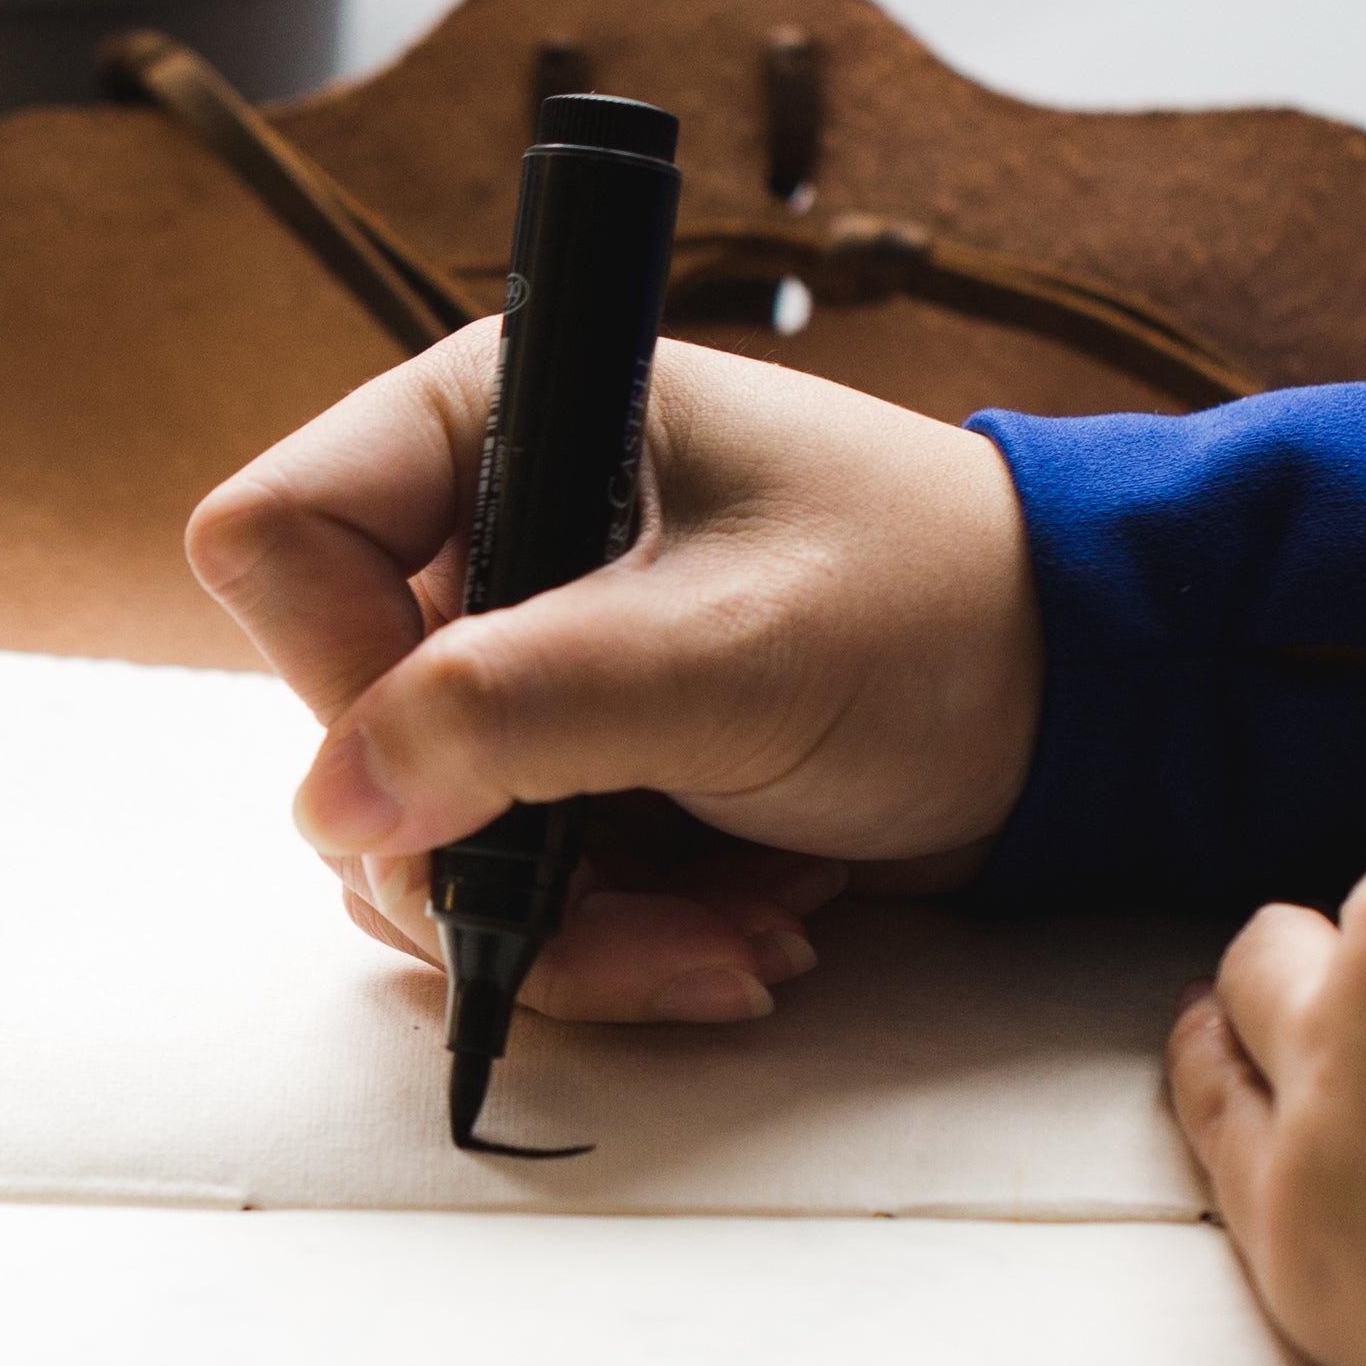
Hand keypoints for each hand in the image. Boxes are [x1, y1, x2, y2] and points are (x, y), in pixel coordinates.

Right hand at [184, 328, 1039, 1024]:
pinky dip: (628, 945)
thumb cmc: (936, 613)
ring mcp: (528, 671)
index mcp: (493, 419)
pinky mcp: (580, 777)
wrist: (1083, 704)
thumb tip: (337, 805)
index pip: (282, 545)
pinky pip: (518, 898)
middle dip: (496, 869)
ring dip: (578, 936)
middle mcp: (486, 540)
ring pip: (425, 849)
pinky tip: (754, 932)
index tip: (466, 775)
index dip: (340, 682)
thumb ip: (520, 712)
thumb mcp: (728, 654)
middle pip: (346, 739)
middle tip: (653, 926)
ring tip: (744, 941)